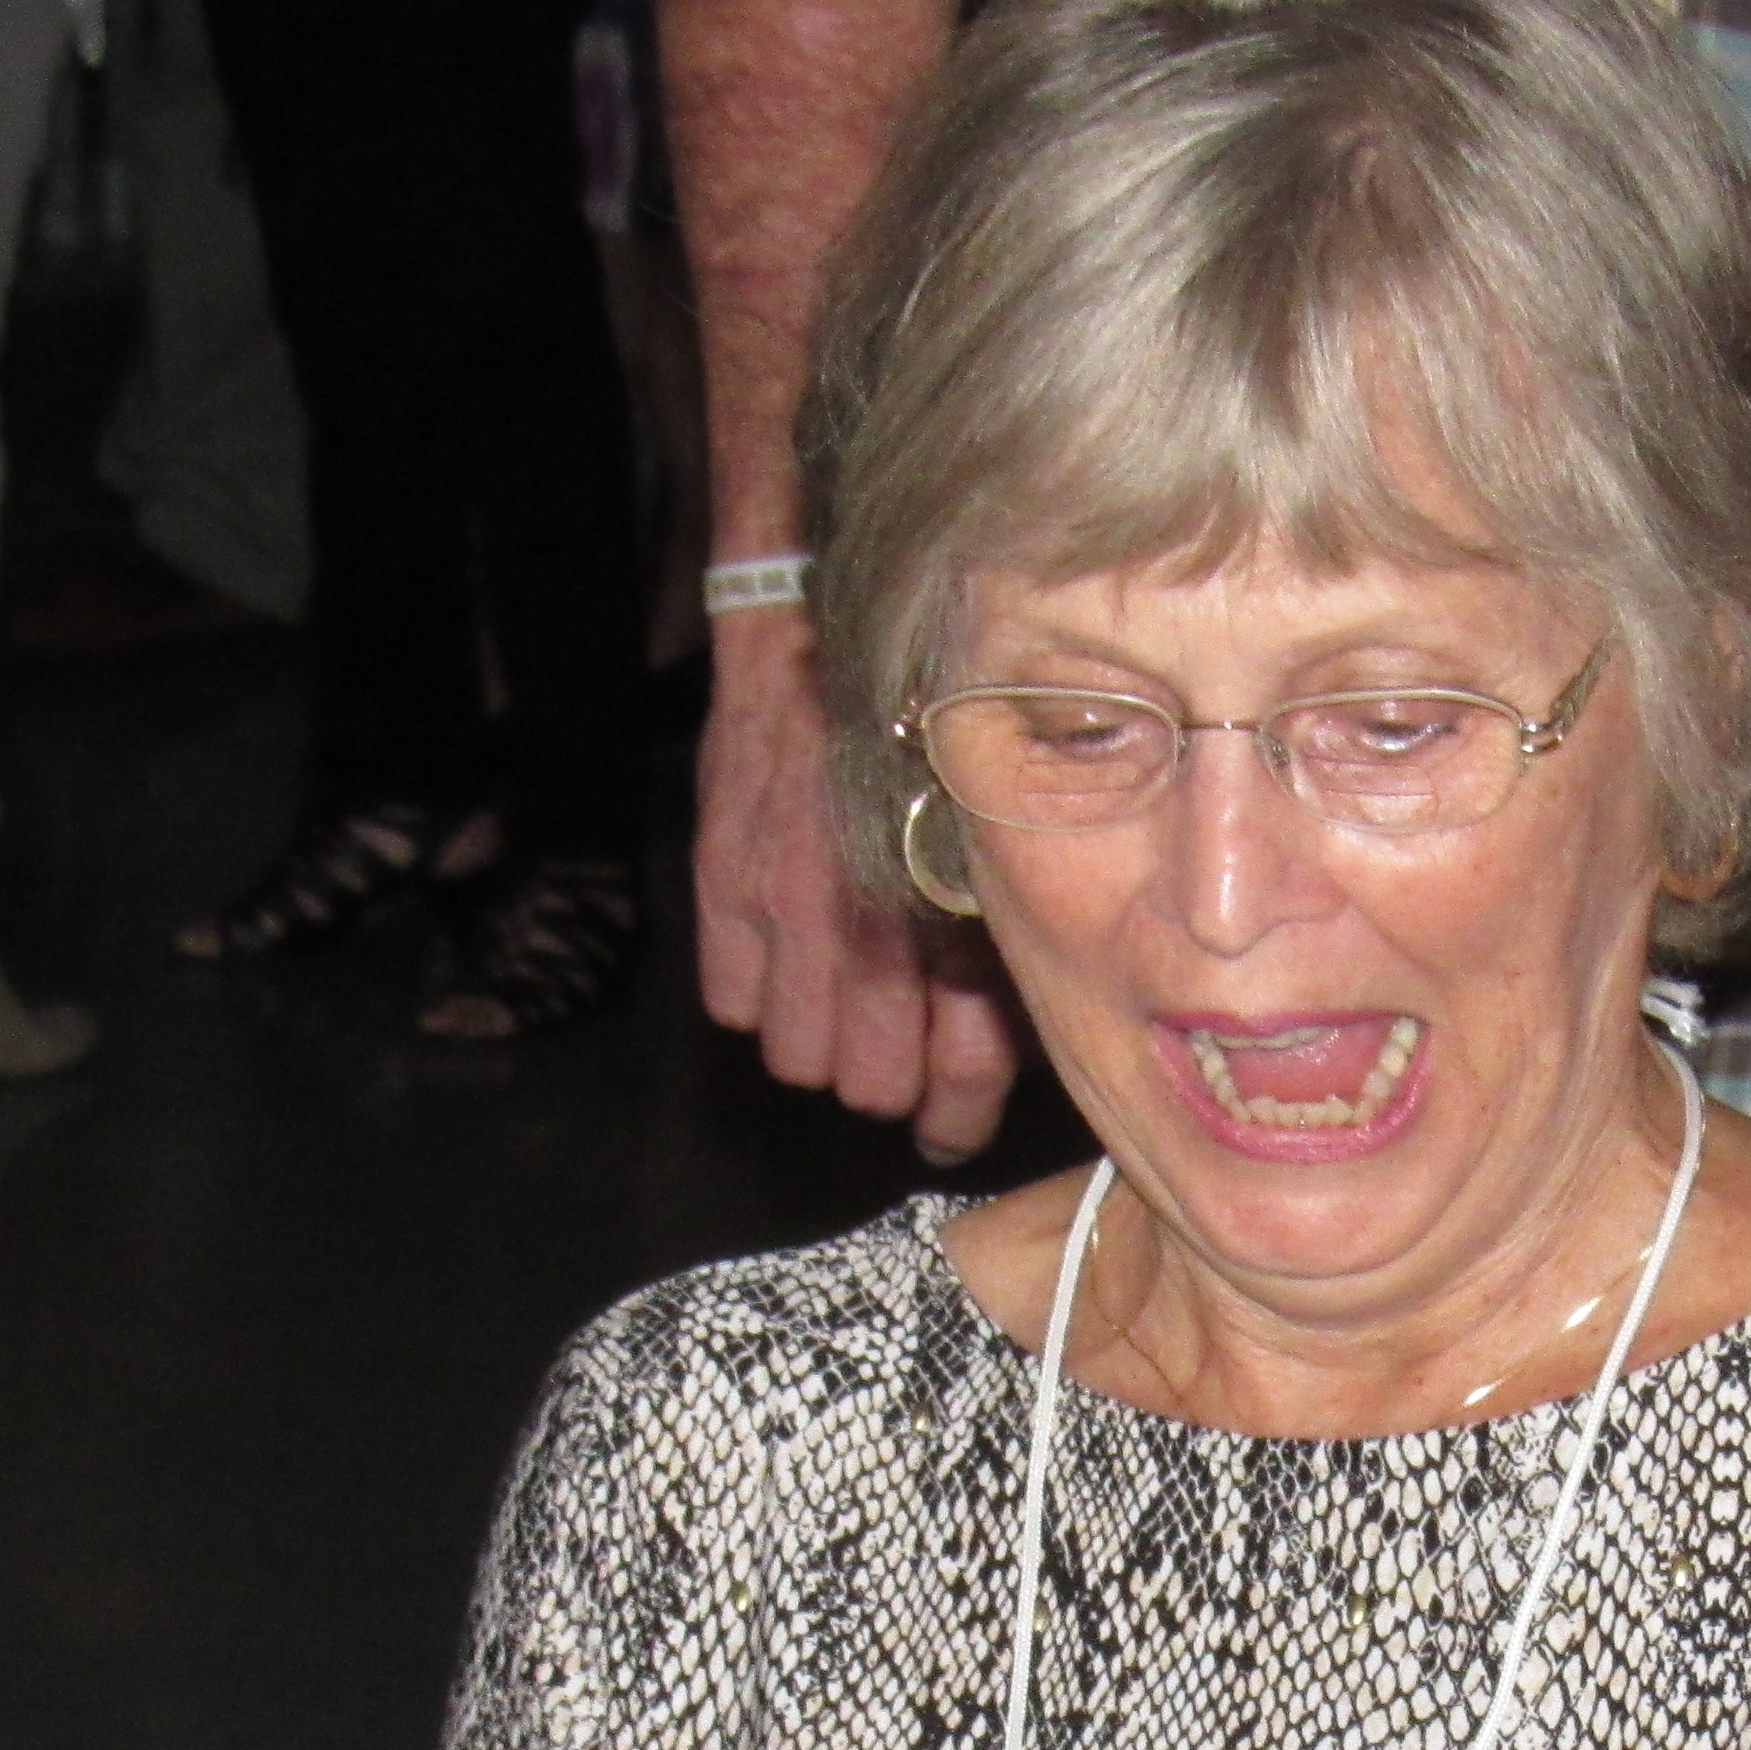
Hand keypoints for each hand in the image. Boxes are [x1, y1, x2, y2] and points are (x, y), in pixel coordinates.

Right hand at [695, 610, 1027, 1165]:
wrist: (825, 624)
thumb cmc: (925, 730)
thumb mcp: (988, 835)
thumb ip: (1002, 938)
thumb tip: (1025, 1035)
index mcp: (957, 906)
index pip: (958, 1068)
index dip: (958, 1115)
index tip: (953, 1125)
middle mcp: (872, 914)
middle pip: (871, 1085)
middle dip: (892, 1078)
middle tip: (900, 1048)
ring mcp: (786, 902)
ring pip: (800, 1061)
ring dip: (824, 1044)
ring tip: (844, 1001)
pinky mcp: (724, 880)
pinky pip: (734, 1006)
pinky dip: (761, 997)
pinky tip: (788, 956)